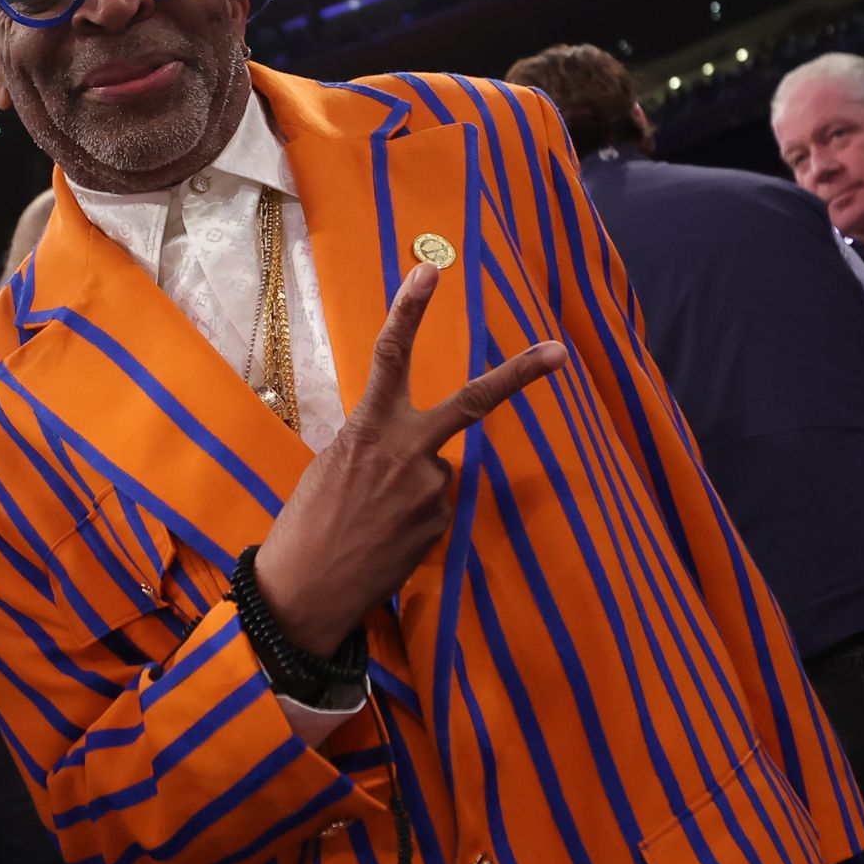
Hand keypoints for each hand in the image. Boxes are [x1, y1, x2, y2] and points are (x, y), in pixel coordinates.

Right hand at [253, 263, 566, 656]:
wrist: (305, 593)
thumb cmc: (305, 525)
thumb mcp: (332, 468)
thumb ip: (376, 446)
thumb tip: (409, 453)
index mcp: (369, 429)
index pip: (391, 356)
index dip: (409, 310)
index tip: (428, 271)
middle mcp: (408, 452)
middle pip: (474, 401)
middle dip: (519, 374)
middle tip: (559, 351)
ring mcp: (431, 491)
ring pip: (437, 470)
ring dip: (412, 488)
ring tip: (371, 520)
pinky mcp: (440, 525)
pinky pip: (434, 507)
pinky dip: (412, 519)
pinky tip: (383, 540)